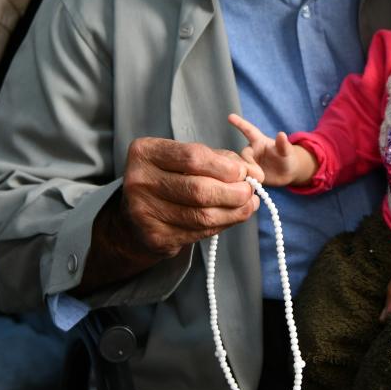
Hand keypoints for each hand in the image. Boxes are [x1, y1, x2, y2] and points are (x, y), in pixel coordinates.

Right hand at [117, 137, 259, 259]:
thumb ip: (220, 160)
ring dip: (234, 212)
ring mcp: (144, 211)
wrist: (135, 217)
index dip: (226, 166)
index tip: (244, 172)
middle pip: (199, 189)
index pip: (193, 157)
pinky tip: (231, 217)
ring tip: (248, 205)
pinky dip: (222, 225)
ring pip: (202, 215)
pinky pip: (198, 233)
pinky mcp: (155, 237)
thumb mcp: (187, 159)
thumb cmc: (169, 179)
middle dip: (234, 192)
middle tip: (250, 192)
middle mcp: (139, 181)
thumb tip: (255, 172)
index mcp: (145, 152)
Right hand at [227, 113, 313, 185]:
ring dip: (244, 173)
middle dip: (247, 163)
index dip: (239, 123)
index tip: (230, 116)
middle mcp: (251, 151)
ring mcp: (248, 163)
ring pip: (239, 166)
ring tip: (256, 179)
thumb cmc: (288, 158)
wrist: (287, 174)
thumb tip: (281, 134)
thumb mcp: (287, 152)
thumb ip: (283, 144)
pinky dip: (242, 181)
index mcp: (259, 141)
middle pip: (243, 155)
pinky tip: (246, 186)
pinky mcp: (247, 174)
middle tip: (258, 173)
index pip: (248, 130)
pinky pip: (240, 176)